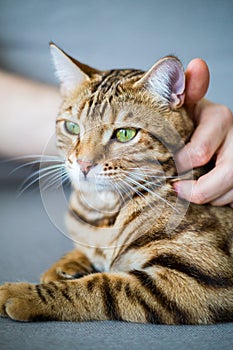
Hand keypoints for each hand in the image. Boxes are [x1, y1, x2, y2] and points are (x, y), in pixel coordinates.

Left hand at [174, 59, 232, 207]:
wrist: (206, 130)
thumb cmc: (189, 120)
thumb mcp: (185, 105)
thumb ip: (187, 90)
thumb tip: (198, 64)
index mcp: (219, 118)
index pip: (200, 151)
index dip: (182, 167)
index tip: (169, 174)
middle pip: (227, 174)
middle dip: (200, 190)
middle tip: (178, 191)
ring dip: (210, 197)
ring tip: (190, 192)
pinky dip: (221, 201)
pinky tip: (208, 195)